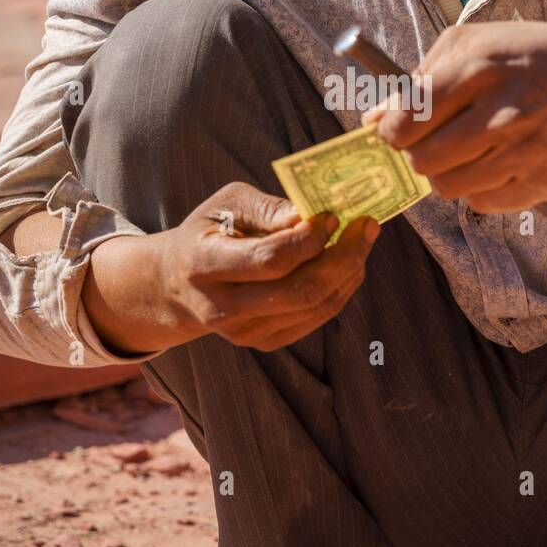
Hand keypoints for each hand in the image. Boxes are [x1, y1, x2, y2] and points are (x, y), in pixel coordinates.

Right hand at [156, 182, 378, 350]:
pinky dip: (340, 290)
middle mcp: (222, 308)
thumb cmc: (211, 231)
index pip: (270, 260)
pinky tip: (348, 264)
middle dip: (343, 257)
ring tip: (361, 239)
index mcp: (205, 265)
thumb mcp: (228, 204)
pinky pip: (315, 319)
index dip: (309, 239)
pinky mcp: (263, 342)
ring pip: (313, 307)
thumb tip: (308, 215)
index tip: (333, 215)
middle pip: (300, 291)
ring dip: (348, 272)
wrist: (179, 283)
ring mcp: (243, 332)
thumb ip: (267, 209)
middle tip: (367, 226)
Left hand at [367, 21, 546, 212]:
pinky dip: (477, 188)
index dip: (389, 132)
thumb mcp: (475, 42)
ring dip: (445, 173)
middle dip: (415, 155)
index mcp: (478, 69)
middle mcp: (501, 114)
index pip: (407, 122)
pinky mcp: (542, 184)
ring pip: (449, 188)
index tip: (394, 130)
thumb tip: (372, 117)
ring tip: (463, 151)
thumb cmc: (532, 56)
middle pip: (424, 161)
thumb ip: (419, 78)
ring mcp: (524, 153)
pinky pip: (482, 204)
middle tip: (428, 142)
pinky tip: (492, 163)